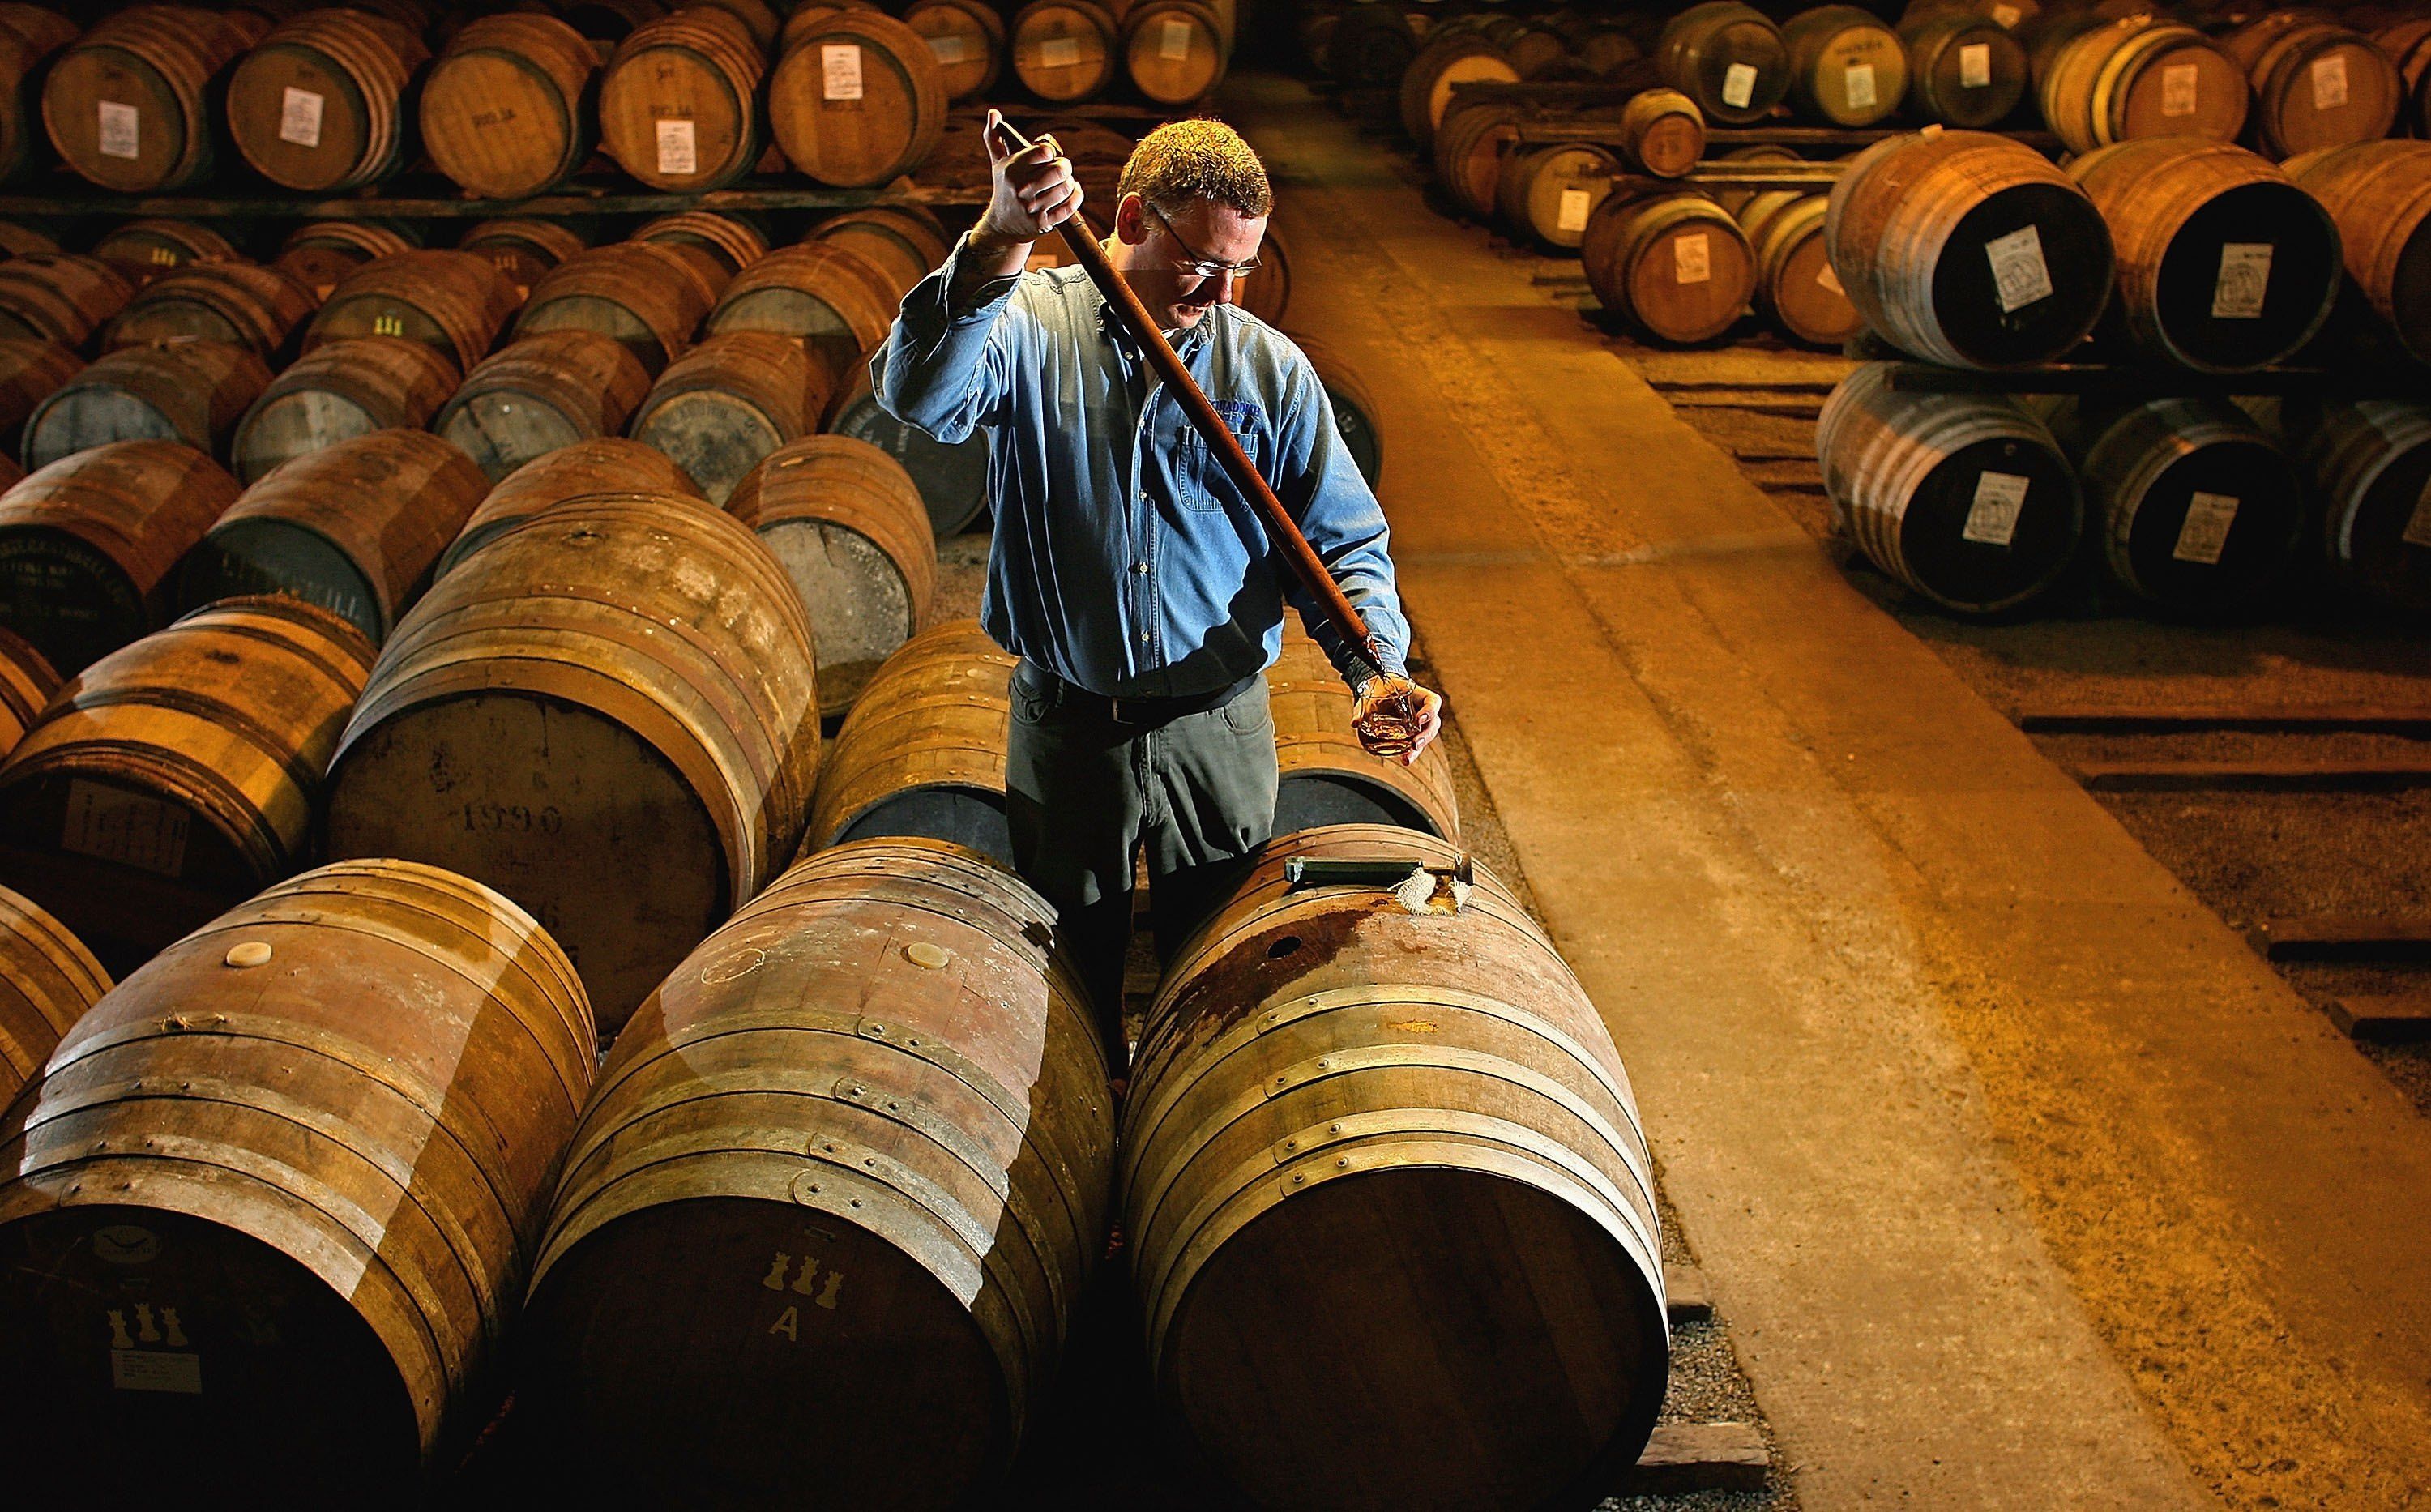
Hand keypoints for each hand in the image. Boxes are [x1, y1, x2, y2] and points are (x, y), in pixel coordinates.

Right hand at [977, 108, 1082, 246]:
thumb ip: (995, 136)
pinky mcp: (1043, 223)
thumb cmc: (1005, 186)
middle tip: (1062, 168)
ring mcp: (1032, 208)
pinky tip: (1073, 191)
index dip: (1050, 152)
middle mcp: (1021, 189)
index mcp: (1012, 169)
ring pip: (1067, 188)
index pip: (1045, 152)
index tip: (1047, 156)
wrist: (1002, 223)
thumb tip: (993, 113)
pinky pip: (1070, 207)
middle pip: (1060, 171)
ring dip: (1070, 183)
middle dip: (1065, 167)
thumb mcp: (999, 162)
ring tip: (1064, 181)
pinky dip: (1076, 196)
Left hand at [1351, 674, 1443, 766]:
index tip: (1419, 719)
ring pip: (1425, 737)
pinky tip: (1404, 760)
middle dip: (1426, 736)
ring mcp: (1419, 723)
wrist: (1381, 690)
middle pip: (1433, 724)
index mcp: (1419, 695)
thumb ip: (1362, 708)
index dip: (1430, 711)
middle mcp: (1423, 710)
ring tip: (1407, 759)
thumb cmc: (1380, 689)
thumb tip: (1355, 723)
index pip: (1433, 702)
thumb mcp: (1372, 695)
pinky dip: (1410, 752)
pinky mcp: (1412, 733)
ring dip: (1418, 749)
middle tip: (1415, 744)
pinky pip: (1415, 743)